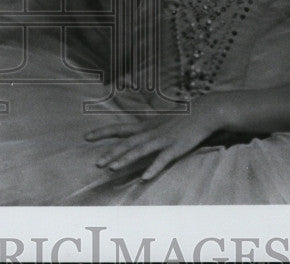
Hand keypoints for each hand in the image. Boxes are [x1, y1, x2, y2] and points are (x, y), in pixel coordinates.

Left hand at [86, 106, 219, 181]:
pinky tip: (144, 178)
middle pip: (127, 143)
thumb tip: (134, 134)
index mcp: (145, 125)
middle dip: (111, 153)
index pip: (119, 128)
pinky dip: (152, 168)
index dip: (102, 132)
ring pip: (140, 151)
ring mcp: (162, 140)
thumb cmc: (181, 118)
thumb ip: (146, 129)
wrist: (203, 112)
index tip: (85, 137)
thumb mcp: (160, 121)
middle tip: (96, 163)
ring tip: (111, 168)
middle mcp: (150, 132)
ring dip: (125, 159)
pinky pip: (162, 160)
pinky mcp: (175, 148)